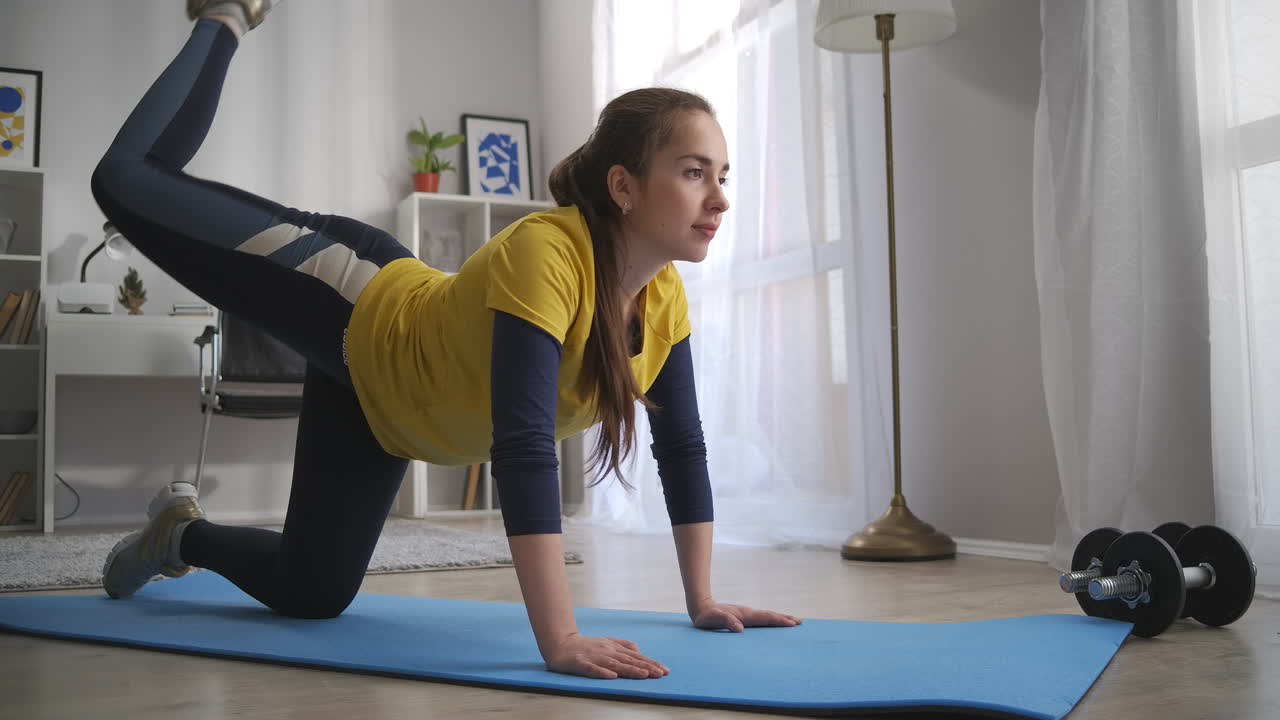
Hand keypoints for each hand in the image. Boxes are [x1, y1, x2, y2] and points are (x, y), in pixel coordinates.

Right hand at [545, 633, 669, 679]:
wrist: (561, 644)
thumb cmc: (586, 646)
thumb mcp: (607, 643)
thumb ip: (623, 645)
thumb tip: (639, 650)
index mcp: (613, 647)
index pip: (635, 656)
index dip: (650, 663)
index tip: (664, 670)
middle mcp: (606, 651)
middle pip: (628, 660)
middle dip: (645, 667)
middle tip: (660, 674)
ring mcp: (593, 657)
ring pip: (614, 664)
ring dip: (630, 670)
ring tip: (644, 675)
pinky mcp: (580, 663)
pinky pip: (592, 669)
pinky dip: (602, 672)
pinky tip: (612, 677)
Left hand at [691, 600, 802, 631]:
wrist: (701, 607)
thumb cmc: (706, 616)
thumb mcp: (714, 619)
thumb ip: (726, 622)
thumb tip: (739, 629)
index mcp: (744, 615)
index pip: (765, 618)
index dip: (779, 620)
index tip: (792, 623)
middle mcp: (748, 614)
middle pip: (770, 615)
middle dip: (785, 619)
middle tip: (800, 622)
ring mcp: (747, 615)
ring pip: (767, 617)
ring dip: (780, 618)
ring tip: (794, 621)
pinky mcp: (744, 618)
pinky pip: (762, 619)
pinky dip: (772, 620)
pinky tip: (775, 624)